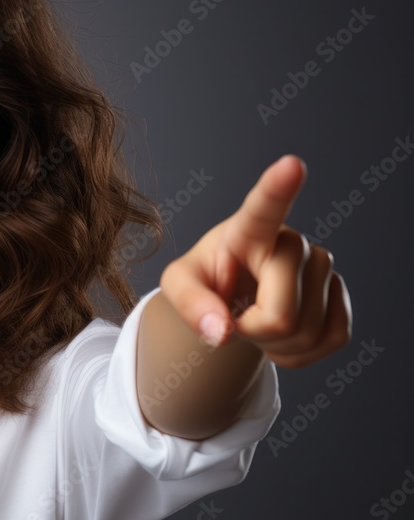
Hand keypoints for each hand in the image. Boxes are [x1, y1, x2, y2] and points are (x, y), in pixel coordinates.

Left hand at [159, 155, 351, 367]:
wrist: (231, 299)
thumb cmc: (204, 282)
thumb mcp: (178, 286)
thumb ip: (190, 304)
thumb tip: (222, 332)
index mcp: (248, 228)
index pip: (264, 206)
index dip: (279, 187)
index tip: (291, 165)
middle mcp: (294, 241)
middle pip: (281, 313)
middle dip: (253, 332)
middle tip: (236, 319)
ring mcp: (324, 267)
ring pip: (306, 332)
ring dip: (274, 345)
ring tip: (255, 321)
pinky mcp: (342, 296)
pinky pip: (330, 340)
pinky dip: (298, 354)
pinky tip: (281, 334)